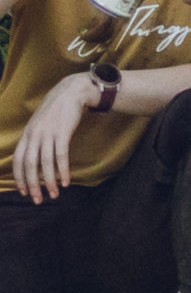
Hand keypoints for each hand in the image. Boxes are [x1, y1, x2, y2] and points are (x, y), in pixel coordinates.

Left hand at [13, 75, 93, 202]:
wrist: (71, 92)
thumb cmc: (56, 111)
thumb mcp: (39, 124)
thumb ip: (34, 140)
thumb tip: (31, 159)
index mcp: (27, 135)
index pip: (18, 161)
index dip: (19, 178)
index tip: (24, 192)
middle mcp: (34, 135)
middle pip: (30, 165)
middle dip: (33, 185)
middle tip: (38, 200)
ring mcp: (48, 133)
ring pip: (45, 163)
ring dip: (49, 181)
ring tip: (54, 195)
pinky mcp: (62, 132)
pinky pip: (61, 155)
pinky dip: (62, 171)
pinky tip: (65, 182)